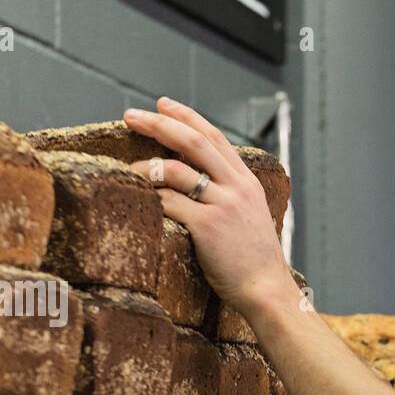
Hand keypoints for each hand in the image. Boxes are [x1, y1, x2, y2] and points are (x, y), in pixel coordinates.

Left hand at [123, 97, 295, 317]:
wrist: (267, 289)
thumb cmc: (255, 261)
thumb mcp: (252, 217)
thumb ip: (231, 195)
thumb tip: (200, 183)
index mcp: (247, 182)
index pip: (214, 137)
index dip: (186, 116)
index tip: (162, 105)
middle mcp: (237, 188)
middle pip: (192, 142)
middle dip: (158, 124)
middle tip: (131, 116)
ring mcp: (223, 206)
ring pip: (176, 170)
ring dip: (146, 166)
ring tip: (127, 168)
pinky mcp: (207, 227)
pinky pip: (170, 202)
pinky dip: (151, 196)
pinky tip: (140, 197)